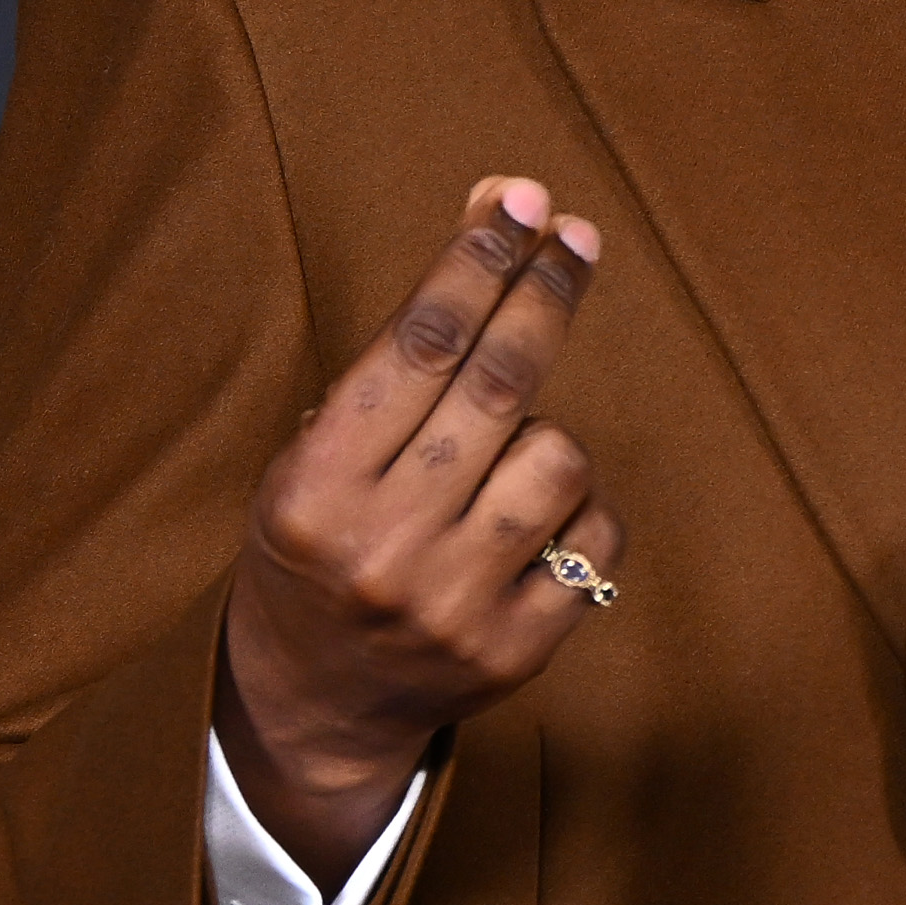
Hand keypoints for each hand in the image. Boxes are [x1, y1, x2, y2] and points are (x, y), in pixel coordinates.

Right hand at [217, 175, 626, 875]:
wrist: (309, 705)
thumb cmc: (321, 545)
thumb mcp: (319, 450)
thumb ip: (406, 347)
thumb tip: (502, 205)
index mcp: (314, 488)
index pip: (417, 347)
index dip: (478, 262)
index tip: (523, 199)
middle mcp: (383, 545)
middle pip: (498, 386)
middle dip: (543, 295)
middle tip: (575, 236)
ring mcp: (455, 603)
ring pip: (559, 457)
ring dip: (547, 433)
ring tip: (502, 457)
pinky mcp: (519, 649)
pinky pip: (597, 538)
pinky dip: (581, 511)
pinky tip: (535, 523)